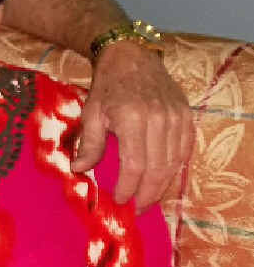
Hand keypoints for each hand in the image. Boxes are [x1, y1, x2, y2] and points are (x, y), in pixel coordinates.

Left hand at [72, 41, 193, 209]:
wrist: (131, 57)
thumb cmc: (107, 86)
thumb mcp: (91, 113)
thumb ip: (89, 144)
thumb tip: (79, 170)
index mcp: (133, 119)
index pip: (135, 165)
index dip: (128, 187)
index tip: (119, 200)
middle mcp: (159, 120)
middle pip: (158, 169)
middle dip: (148, 194)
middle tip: (137, 208)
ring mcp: (177, 118)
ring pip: (174, 163)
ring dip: (162, 186)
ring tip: (148, 199)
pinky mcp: (187, 117)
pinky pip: (184, 151)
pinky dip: (174, 169)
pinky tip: (162, 179)